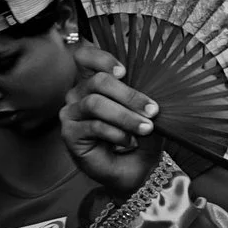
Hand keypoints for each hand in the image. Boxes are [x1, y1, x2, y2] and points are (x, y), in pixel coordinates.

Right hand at [61, 41, 162, 195]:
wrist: (135, 170)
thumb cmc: (141, 137)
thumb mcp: (149, 114)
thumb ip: (147, 98)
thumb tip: (158, 88)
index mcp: (96, 82)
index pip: (85, 57)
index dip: (101, 58)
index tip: (124, 71)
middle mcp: (79, 93)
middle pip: (98, 81)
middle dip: (130, 95)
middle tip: (153, 110)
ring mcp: (72, 113)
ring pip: (95, 103)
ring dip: (125, 116)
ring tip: (146, 128)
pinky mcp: (69, 133)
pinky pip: (93, 126)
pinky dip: (116, 133)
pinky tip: (129, 141)